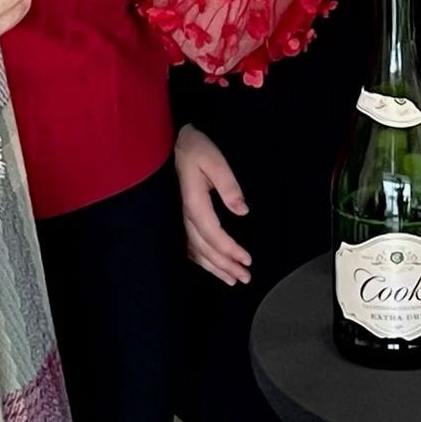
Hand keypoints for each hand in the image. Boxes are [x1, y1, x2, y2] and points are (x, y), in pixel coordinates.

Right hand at [175, 124, 251, 284]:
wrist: (173, 141)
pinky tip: (210, 267)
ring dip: (214, 267)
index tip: (247, 260)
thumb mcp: (214, 160)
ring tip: (232, 280)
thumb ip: (228, 185)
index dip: (229, 250)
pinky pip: (188, 245)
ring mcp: (180, 218)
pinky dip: (200, 260)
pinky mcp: (180, 217)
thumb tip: (243, 211)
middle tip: (245, 278)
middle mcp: (184, 215)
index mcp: (193, 202)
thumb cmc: (195, 149)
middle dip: (225, 265)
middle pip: (204, 248)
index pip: (212, 234)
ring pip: (196, 250)